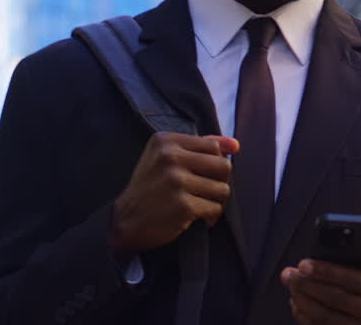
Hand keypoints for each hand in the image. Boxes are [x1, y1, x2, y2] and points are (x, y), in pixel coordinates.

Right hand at [109, 133, 238, 253]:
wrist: (125, 220)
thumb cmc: (149, 187)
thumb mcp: (165, 158)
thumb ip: (199, 146)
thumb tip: (235, 144)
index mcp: (166, 141)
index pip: (213, 146)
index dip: (215, 163)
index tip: (206, 175)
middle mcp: (170, 157)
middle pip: (223, 165)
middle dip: (220, 182)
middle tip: (208, 192)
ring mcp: (176, 181)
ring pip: (223, 189)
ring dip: (216, 201)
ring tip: (202, 205)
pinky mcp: (183, 205)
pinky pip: (215, 208)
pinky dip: (211, 217)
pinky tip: (199, 219)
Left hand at [281, 247, 360, 324]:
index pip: (358, 280)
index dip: (328, 272)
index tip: (304, 264)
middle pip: (339, 300)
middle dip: (310, 285)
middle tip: (290, 274)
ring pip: (330, 320)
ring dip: (305, 304)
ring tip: (292, 289)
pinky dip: (310, 320)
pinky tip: (300, 307)